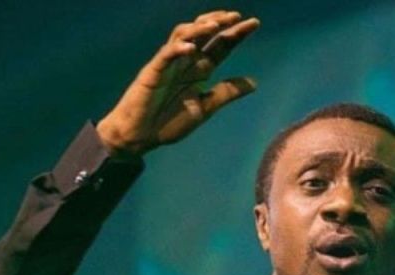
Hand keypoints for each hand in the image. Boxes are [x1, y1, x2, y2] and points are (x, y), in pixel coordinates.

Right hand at [96, 10, 259, 154]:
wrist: (140, 137)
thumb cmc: (168, 122)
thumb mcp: (205, 108)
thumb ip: (226, 93)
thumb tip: (254, 83)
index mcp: (199, 70)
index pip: (220, 46)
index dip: (236, 34)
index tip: (254, 23)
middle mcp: (185, 62)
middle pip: (204, 35)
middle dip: (221, 23)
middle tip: (237, 17)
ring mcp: (168, 64)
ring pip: (183, 36)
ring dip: (199, 29)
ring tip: (215, 24)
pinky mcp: (152, 72)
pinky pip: (165, 55)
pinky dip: (177, 49)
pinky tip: (191, 48)